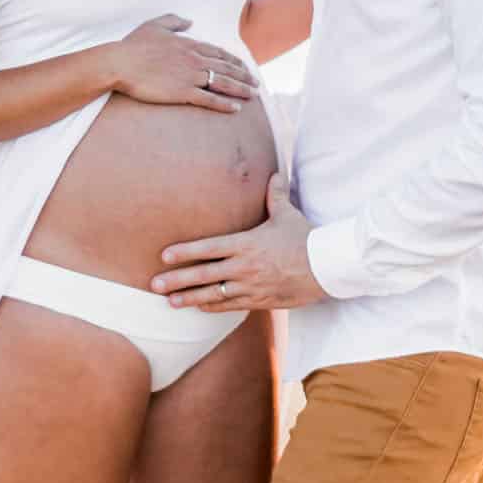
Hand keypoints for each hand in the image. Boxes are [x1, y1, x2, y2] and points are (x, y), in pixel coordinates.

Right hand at [110, 15, 257, 112]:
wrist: (121, 63)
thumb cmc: (133, 46)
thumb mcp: (154, 25)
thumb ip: (174, 21)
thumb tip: (189, 20)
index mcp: (189, 44)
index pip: (218, 53)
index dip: (234, 61)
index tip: (245, 67)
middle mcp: (194, 59)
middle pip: (226, 68)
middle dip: (244, 76)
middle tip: (257, 84)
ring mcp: (190, 76)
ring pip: (223, 83)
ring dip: (241, 89)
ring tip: (253, 95)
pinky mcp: (183, 92)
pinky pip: (209, 99)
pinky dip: (224, 104)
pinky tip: (236, 108)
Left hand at [151, 175, 327, 309]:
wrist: (328, 267)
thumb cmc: (306, 238)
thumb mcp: (287, 214)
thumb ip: (275, 196)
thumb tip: (274, 174)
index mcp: (246, 243)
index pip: (208, 248)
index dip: (184, 252)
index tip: (164, 256)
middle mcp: (244, 266)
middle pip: (204, 274)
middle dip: (177, 280)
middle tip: (154, 284)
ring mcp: (251, 286)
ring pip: (214, 295)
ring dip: (190, 299)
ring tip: (170, 302)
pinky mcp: (261, 300)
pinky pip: (231, 306)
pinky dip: (214, 307)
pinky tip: (199, 308)